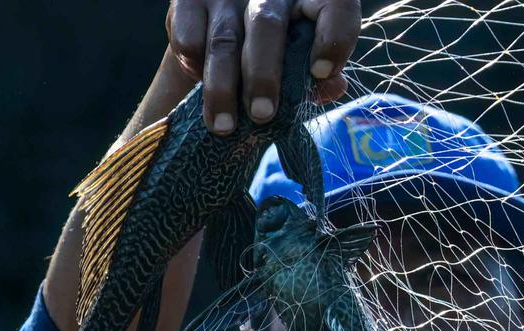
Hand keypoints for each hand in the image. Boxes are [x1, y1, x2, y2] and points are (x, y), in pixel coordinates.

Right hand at [165, 0, 360, 134]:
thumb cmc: (279, 52)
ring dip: (222, 89)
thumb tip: (333, 85)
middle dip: (262, 75)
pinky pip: (189, 39)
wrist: (225, 29)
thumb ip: (322, 76)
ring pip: (223, 40)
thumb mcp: (304, 61)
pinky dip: (195, 68)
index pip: (335, 4)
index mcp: (309, 0)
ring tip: (224, 125)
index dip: (333, 36)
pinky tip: (202, 85)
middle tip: (262, 115)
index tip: (323, 73)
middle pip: (266, 24)